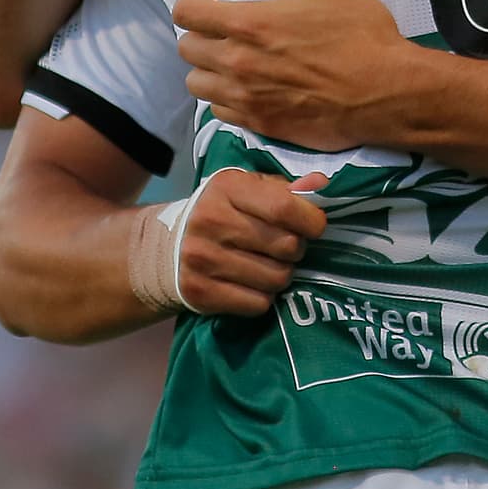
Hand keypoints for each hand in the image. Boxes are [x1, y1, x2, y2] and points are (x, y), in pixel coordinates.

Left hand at [174, 0, 423, 151]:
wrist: (387, 92)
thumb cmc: (361, 33)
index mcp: (248, 24)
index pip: (185, 12)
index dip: (193, 0)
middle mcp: (237, 63)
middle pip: (186, 48)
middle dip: (201, 32)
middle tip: (228, 27)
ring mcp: (246, 99)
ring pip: (197, 83)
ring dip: (208, 67)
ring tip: (235, 58)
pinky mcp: (260, 125)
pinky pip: (219, 111)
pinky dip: (225, 97)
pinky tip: (250, 86)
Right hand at [177, 168, 327, 316]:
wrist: (165, 249)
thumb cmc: (221, 213)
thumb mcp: (248, 190)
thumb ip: (286, 189)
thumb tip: (322, 185)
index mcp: (228, 188)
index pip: (284, 207)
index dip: (311, 221)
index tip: (314, 226)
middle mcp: (212, 221)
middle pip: (286, 245)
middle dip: (295, 249)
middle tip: (286, 247)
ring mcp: (204, 259)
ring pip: (276, 278)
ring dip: (281, 275)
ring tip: (269, 265)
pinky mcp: (200, 293)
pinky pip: (258, 304)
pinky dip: (263, 297)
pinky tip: (252, 284)